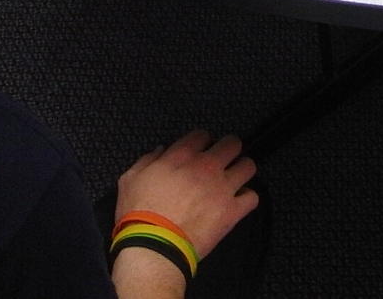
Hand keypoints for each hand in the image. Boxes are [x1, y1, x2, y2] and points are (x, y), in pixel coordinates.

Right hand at [113, 131, 257, 261]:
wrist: (154, 247)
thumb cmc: (138, 214)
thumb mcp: (130, 179)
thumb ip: (147, 160)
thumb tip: (161, 151)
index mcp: (182, 155)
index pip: (203, 135)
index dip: (203, 142)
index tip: (201, 151)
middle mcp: (206, 166)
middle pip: (232, 144)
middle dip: (229, 150)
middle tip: (222, 161)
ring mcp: (223, 187)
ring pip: (248, 166)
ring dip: (242, 171)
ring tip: (234, 180)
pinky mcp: (232, 210)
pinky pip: (252, 197)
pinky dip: (246, 199)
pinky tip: (237, 203)